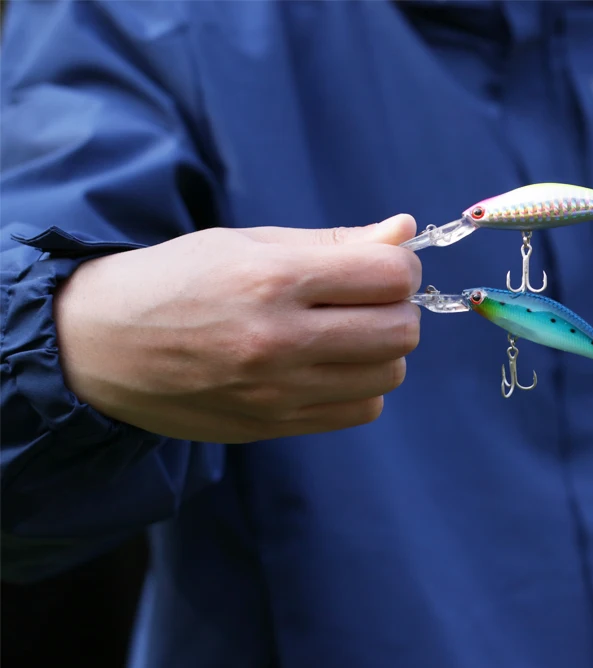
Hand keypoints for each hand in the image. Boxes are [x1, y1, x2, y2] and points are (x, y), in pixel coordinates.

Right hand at [53, 215, 422, 442]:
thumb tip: (407, 232)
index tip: (380, 265)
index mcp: (271, 279)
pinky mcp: (274, 426)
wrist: (100, 346)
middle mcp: (278, 339)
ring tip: (346, 334)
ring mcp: (277, 391)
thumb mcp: (248, 242)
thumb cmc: (177, 280)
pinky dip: (361, 387)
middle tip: (367, 300)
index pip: (390, 275)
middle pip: (401, 330)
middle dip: (398, 308)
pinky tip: (329, 366)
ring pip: (390, 374)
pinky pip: (362, 410)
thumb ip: (333, 242)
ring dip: (383, 350)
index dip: (400, 266)